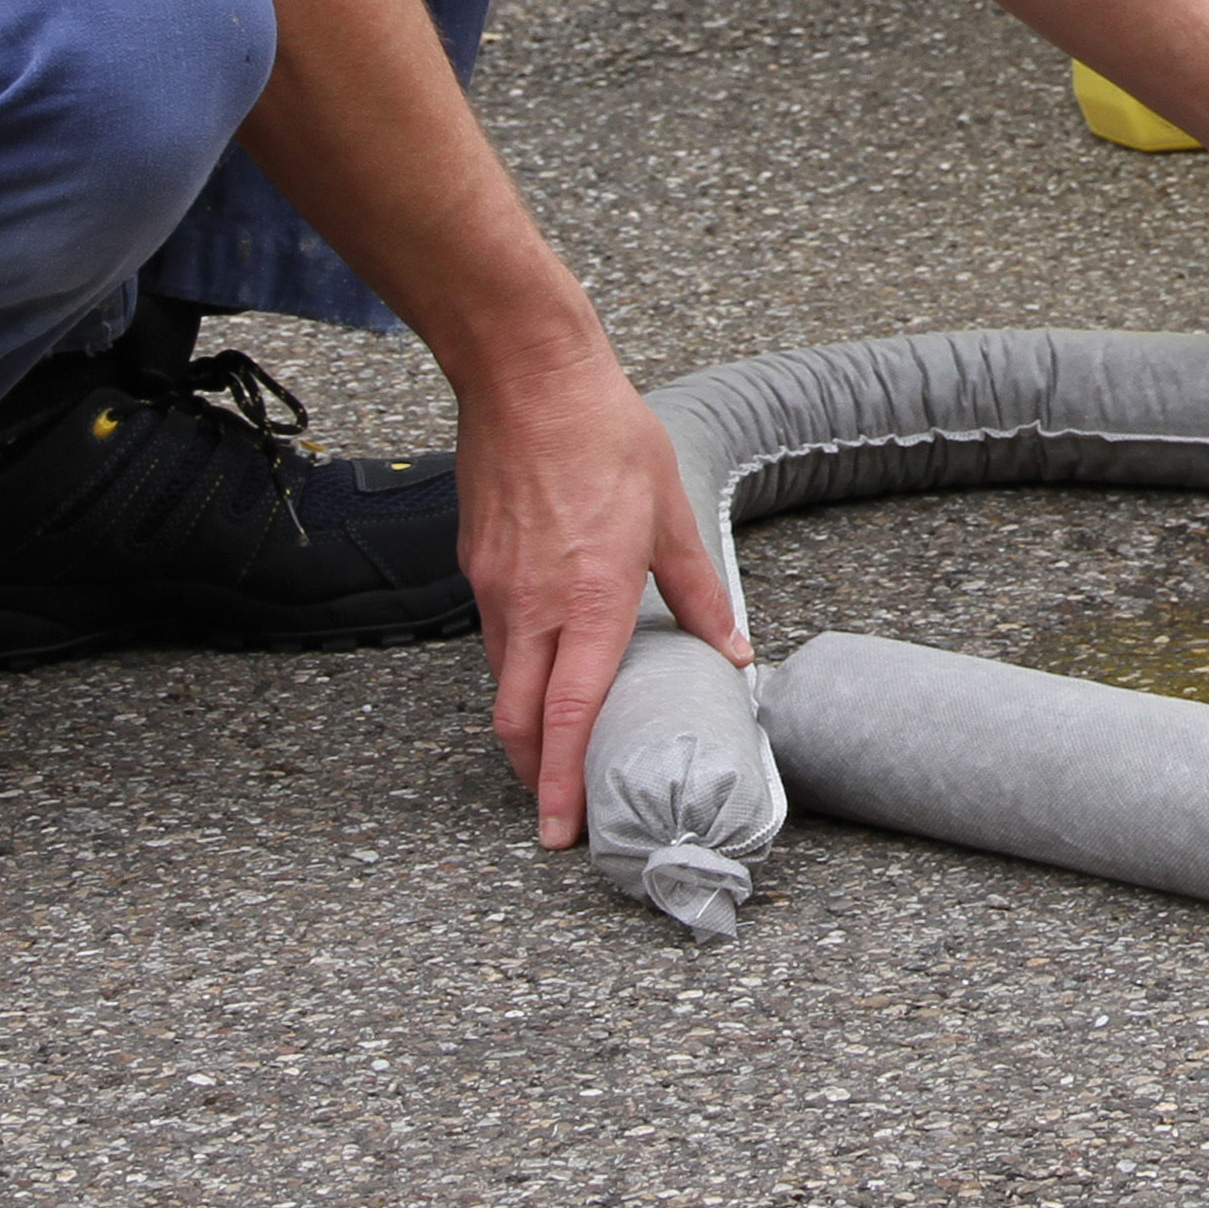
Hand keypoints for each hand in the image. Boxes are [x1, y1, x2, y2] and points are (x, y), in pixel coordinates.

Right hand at [450, 342, 749, 849]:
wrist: (527, 377)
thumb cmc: (606, 435)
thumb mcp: (671, 512)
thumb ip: (699, 592)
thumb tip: (733, 649)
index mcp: (591, 597)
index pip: (570, 714)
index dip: (564, 781)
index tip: (562, 830)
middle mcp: (534, 604)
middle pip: (519, 720)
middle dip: (535, 778)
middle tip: (555, 816)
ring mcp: (497, 587)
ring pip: (502, 682)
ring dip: (523, 728)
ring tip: (550, 755)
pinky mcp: (476, 565)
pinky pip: (493, 637)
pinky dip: (513, 671)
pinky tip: (537, 670)